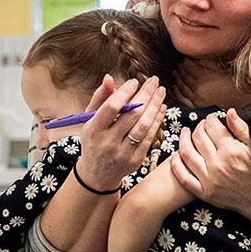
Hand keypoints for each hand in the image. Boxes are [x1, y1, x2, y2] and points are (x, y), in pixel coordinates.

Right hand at [73, 74, 166, 191]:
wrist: (97, 174)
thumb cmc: (94, 140)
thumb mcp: (89, 120)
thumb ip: (99, 98)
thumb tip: (109, 77)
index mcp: (94, 130)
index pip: (112, 108)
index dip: (125, 93)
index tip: (135, 81)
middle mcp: (108, 142)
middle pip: (131, 114)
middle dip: (146, 95)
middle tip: (154, 81)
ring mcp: (122, 153)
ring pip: (143, 126)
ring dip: (155, 106)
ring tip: (161, 92)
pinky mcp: (135, 160)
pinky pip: (149, 137)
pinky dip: (157, 121)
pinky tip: (161, 108)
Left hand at [172, 110, 250, 219]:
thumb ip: (241, 128)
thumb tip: (229, 111)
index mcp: (230, 150)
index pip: (212, 126)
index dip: (210, 119)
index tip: (211, 119)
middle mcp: (217, 164)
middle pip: (198, 137)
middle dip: (198, 127)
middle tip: (200, 126)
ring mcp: (209, 180)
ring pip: (187, 153)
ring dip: (183, 140)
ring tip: (185, 134)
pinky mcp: (204, 193)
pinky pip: (184, 177)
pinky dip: (176, 165)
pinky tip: (175, 155)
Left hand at [174, 58, 250, 109]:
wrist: (236, 94)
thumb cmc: (228, 79)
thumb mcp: (217, 67)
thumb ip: (202, 63)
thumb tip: (189, 60)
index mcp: (202, 79)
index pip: (188, 68)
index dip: (185, 63)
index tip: (184, 59)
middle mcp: (197, 90)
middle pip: (183, 77)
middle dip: (180, 70)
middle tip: (179, 65)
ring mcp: (196, 99)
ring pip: (181, 87)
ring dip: (177, 79)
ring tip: (176, 73)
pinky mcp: (197, 105)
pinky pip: (183, 99)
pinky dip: (177, 93)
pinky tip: (174, 87)